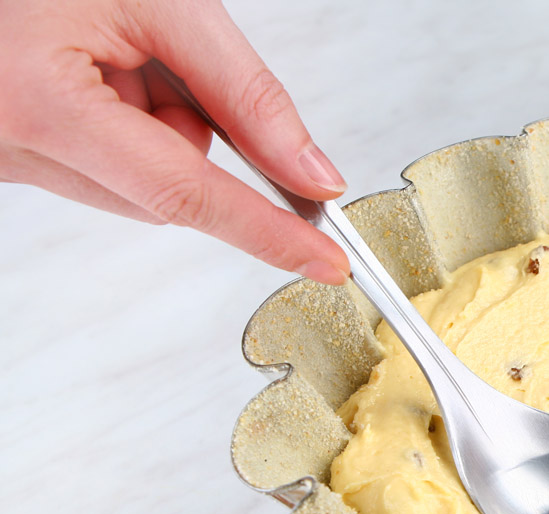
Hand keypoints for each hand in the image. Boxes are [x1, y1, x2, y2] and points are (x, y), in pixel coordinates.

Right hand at [0, 0, 349, 284]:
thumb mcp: (162, 4)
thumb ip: (244, 93)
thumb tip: (309, 174)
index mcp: (42, 105)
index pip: (186, 192)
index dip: (267, 231)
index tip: (324, 262)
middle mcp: (11, 147)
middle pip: (165, 198)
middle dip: (189, 136)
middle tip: (155, 62)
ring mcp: (7, 161)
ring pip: (140, 190)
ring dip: (154, 131)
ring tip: (113, 58)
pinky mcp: (13, 162)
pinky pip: (105, 173)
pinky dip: (123, 132)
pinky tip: (95, 77)